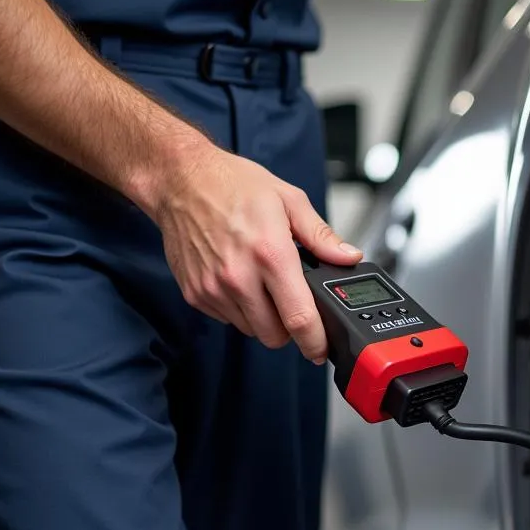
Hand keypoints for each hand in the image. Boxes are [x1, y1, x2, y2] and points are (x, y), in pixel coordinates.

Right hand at [150, 141, 361, 362]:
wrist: (180, 180)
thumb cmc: (232, 185)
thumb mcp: (290, 200)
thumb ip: (321, 236)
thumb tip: (348, 257)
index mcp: (270, 254)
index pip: (299, 319)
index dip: (315, 342)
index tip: (321, 349)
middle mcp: (239, 277)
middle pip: (275, 335)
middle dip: (289, 327)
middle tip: (291, 302)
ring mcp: (213, 288)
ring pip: (251, 330)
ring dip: (263, 318)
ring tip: (261, 284)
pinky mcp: (195, 294)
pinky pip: (227, 319)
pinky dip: (238, 308)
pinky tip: (239, 280)